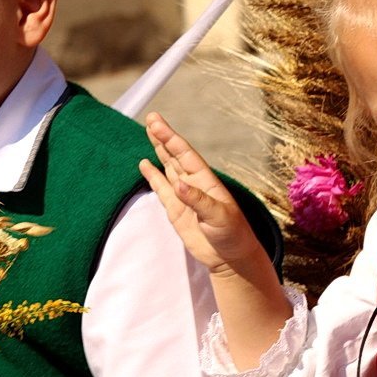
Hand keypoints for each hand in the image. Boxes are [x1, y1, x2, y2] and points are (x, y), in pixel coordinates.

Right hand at [139, 112, 263, 275]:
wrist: (230, 257)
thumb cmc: (232, 234)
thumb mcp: (219, 216)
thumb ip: (198, 201)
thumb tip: (178, 184)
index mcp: (205, 181)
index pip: (184, 154)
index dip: (170, 138)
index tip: (156, 124)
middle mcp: (193, 184)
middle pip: (174, 155)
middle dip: (162, 137)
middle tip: (151, 118)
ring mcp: (183, 196)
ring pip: (167, 167)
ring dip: (158, 151)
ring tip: (148, 132)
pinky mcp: (176, 210)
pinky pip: (161, 189)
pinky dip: (152, 176)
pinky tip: (145, 164)